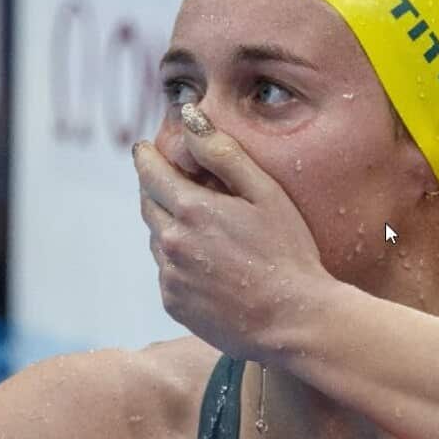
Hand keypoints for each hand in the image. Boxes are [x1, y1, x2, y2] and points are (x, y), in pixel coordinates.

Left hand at [133, 105, 330, 361]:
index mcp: (192, 210)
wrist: (294, 321)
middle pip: (148, 205)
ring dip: (171, 227)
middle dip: (155, 189)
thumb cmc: (289, 254)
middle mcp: (171, 243)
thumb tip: (190, 116)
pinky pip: (168, 274)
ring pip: (158, 241)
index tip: (144, 148)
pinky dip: (180, 263)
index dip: (146, 157)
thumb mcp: (267, 194)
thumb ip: (224, 153)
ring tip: (205, 230)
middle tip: (172, 182)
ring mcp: (170, 277)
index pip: (150, 173)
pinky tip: (213, 267)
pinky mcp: (175, 304)